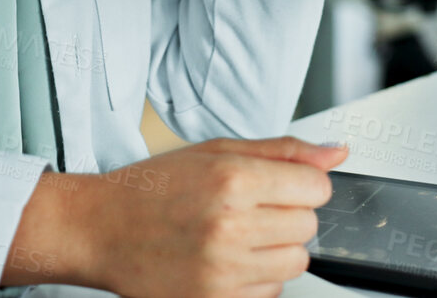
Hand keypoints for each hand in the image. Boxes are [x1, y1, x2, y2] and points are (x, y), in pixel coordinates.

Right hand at [4, 136, 348, 297]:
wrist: (101, 230)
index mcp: (232, 181)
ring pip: (296, 263)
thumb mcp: (215, 152)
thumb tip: (335, 153)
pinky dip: (257, 278)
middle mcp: (230, 228)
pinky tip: (226, 260)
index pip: (316, 189)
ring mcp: (223, 271)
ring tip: (238, 236)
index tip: (280, 186)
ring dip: (276, 249)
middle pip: (309, 227)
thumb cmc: (152, 189)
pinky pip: (270, 292)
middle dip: (288, 216)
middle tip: (250, 210)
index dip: (302, 185)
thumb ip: (281, 152)